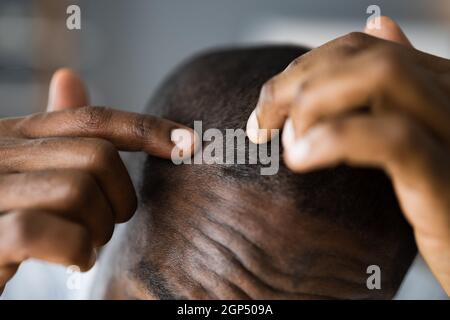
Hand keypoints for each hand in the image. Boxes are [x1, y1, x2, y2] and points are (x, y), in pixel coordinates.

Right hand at [0, 69, 195, 293]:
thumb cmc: (6, 212)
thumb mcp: (26, 167)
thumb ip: (54, 134)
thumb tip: (68, 75)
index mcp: (16, 134)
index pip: (94, 119)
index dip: (148, 129)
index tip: (190, 143)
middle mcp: (0, 151)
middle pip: (98, 157)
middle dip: (119, 200)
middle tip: (106, 225)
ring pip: (78, 191)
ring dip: (98, 229)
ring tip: (87, 245)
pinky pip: (42, 232)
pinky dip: (75, 251)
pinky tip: (76, 261)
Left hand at [246, 17, 449, 293]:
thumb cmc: (438, 194)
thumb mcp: (414, 129)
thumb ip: (394, 84)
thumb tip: (378, 23)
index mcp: (437, 83)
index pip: (360, 47)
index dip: (303, 69)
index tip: (268, 107)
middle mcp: (449, 96)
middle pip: (361, 55)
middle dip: (296, 81)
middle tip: (261, 123)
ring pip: (381, 76)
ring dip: (313, 103)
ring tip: (286, 142)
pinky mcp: (446, 178)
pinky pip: (393, 138)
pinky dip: (336, 139)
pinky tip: (301, 159)